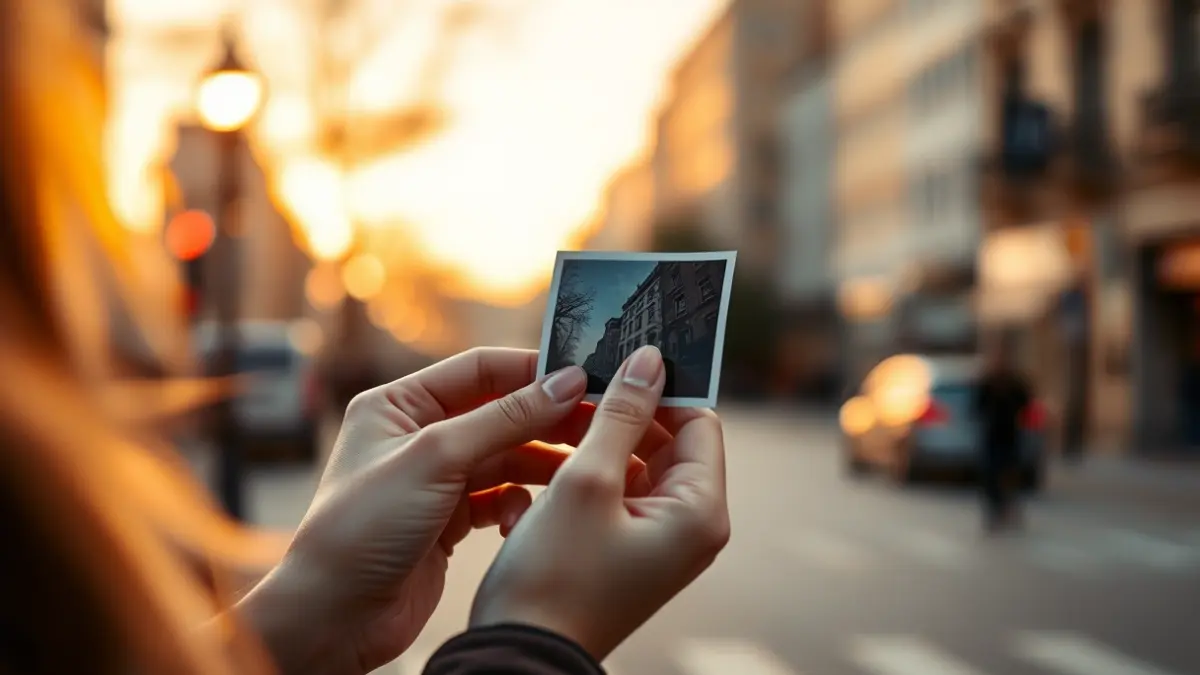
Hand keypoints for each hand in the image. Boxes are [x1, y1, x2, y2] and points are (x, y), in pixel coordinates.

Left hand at [239, 348, 653, 673]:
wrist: (335, 618)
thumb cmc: (361, 530)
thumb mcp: (435, 459)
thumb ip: (504, 418)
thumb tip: (565, 382)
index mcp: (399, 404)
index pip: (479, 370)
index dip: (532, 372)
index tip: (583, 379)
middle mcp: (417, 436)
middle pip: (500, 413)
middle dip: (546, 421)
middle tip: (598, 425)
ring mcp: (436, 480)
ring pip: (506, 458)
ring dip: (540, 466)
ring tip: (577, 474)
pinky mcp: (450, 521)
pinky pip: (500, 498)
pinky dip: (518, 504)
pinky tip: (522, 519)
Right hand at [468, 345, 730, 659]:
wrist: (518, 654)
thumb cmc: (554, 575)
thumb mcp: (586, 481)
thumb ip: (620, 415)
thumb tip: (650, 359)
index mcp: (699, 512)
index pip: (699, 422)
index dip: (660, 388)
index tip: (616, 361)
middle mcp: (690, 527)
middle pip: (667, 442)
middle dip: (621, 415)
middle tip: (574, 391)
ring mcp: (659, 541)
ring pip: (634, 464)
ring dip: (595, 444)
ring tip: (550, 434)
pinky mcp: (627, 549)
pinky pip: (615, 493)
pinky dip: (584, 476)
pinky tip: (544, 479)